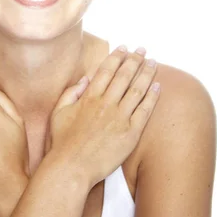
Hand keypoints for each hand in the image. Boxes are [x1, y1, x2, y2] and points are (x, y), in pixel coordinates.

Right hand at [48, 46, 159, 190]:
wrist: (72, 167)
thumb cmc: (62, 143)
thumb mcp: (58, 113)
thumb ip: (70, 93)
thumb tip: (85, 79)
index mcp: (89, 97)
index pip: (106, 70)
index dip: (116, 57)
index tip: (124, 48)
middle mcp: (106, 104)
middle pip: (124, 76)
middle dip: (135, 60)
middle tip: (142, 50)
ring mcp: (120, 118)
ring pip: (137, 90)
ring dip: (146, 73)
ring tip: (153, 62)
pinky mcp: (130, 133)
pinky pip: (144, 111)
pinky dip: (152, 97)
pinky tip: (157, 86)